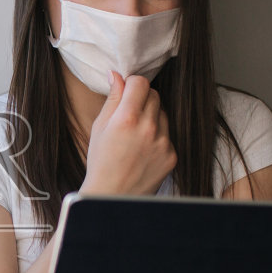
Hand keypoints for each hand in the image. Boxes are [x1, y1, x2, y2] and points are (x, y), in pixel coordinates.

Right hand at [78, 70, 176, 196]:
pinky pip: (168, 135)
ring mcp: (163, 143)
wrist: (112, 197)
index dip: (132, 84)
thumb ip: (112, 99)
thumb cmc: (101, 162)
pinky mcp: (172, 155)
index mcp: (126, 119)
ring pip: (163, 114)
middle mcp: (148, 128)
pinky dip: (158, 138)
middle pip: (154, 95)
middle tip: (129, 115)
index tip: (127, 91)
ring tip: (135, 137)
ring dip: (152, 118)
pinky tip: (143, 151)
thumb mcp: (99, 128)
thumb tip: (117, 75)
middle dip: (142, 99)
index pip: (140, 83)